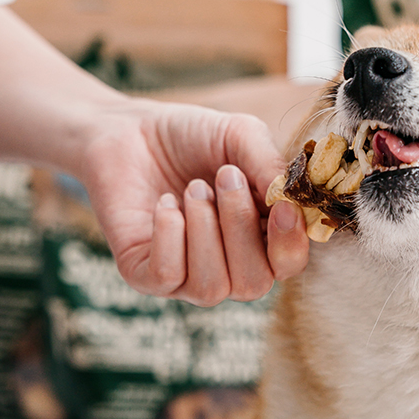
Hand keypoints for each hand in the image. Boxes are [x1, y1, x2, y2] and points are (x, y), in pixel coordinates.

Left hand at [79, 98, 308, 304]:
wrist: (129, 131)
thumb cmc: (192, 137)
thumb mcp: (240, 135)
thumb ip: (270, 163)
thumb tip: (290, 199)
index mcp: (260, 240)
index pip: (287, 266)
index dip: (289, 245)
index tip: (281, 207)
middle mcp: (227, 269)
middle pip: (253, 285)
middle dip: (241, 228)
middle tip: (224, 176)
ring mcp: (185, 277)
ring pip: (211, 287)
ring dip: (204, 230)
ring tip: (192, 187)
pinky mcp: (144, 275)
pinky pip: (167, 276)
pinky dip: (169, 235)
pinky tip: (165, 203)